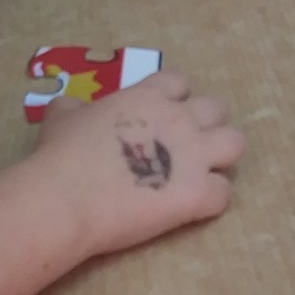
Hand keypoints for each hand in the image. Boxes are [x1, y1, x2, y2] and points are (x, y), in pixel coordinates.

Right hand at [34, 70, 242, 256]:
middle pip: (216, 110)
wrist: (64, 198)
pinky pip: (224, 194)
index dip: (174, 100)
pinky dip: (210, 202)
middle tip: (181, 150)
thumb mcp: (61, 116)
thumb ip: (74, 107)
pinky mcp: (198, 194)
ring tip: (197, 177)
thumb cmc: (60, 155)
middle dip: (203, 127)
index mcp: (147, 97)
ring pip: (235, 144)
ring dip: (219, 159)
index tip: (160, 119)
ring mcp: (193, 155)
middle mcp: (178, 119)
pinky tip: (188, 210)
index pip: (180, 83)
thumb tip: (71, 107)